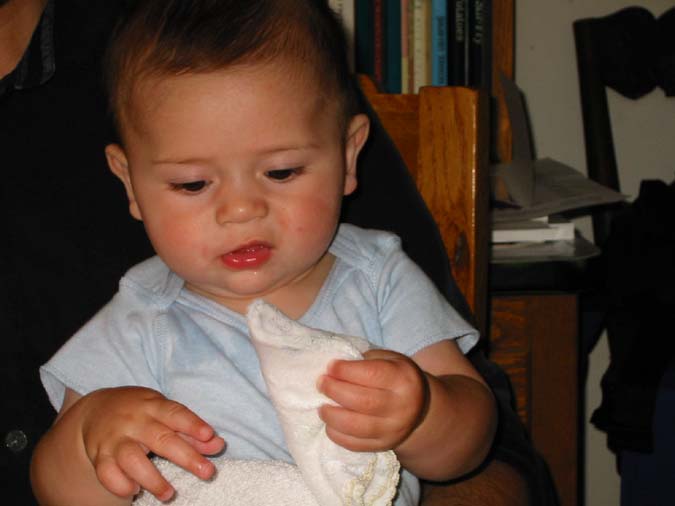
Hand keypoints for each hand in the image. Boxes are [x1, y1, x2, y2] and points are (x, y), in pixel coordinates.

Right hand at [78, 386, 224, 500]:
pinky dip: (120, 484)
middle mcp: (134, 421)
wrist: (95, 409)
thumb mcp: (164, 413)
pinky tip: (134, 491)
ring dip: (152, 479)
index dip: (193, 424)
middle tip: (207, 472)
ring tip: (170, 494)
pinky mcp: (100, 455)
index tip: (209, 435)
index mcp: (153, 406)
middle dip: (186, 457)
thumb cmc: (140, 412)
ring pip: (132, 459)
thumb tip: (219, 444)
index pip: (176, 413)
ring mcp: (115, 439)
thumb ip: (191, 431)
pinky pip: (107, 473)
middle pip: (161, 439)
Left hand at [317, 349, 428, 451]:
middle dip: (335, 391)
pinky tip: (330, 424)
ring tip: (321, 406)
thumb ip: (364, 361)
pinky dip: (336, 434)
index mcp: (403, 379)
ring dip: (332, 416)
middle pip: (362, 401)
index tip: (329, 366)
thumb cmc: (395, 377)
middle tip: (321, 383)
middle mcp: (402, 406)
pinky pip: (355, 444)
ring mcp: (394, 429)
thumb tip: (333, 369)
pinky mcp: (384, 446)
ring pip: (356, 426)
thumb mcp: (388, 360)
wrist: (418, 408)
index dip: (346, 370)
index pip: (372, 374)